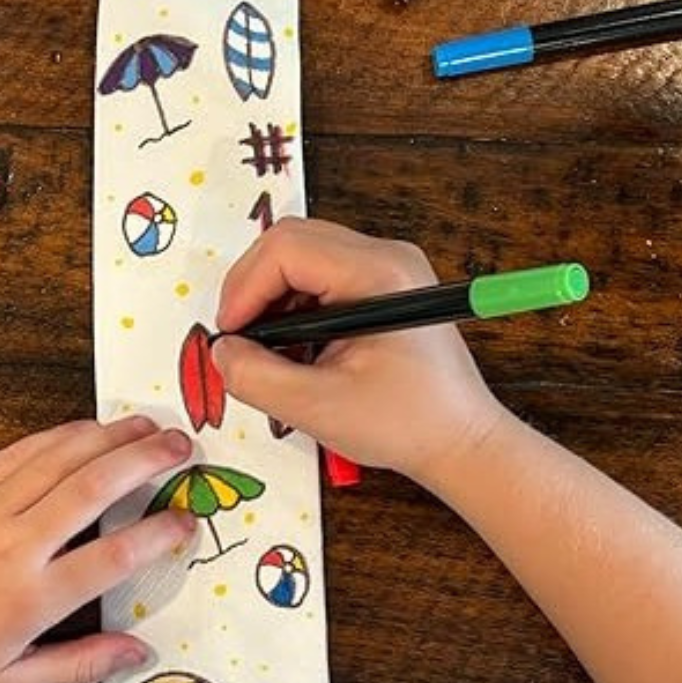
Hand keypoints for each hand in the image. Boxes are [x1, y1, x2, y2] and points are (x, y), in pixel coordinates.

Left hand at [0, 416, 196, 682]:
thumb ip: (80, 666)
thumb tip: (140, 652)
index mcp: (31, 599)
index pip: (114, 558)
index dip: (159, 534)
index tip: (188, 521)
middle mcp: (13, 546)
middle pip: (94, 488)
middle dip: (146, 461)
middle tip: (184, 447)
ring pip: (60, 458)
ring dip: (110, 437)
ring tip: (150, 426)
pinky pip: (20, 453)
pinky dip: (60, 436)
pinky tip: (89, 428)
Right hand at [213, 219, 506, 484]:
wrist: (461, 440)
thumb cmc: (406, 425)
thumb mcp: (318, 407)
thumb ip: (257, 376)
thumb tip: (221, 350)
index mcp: (378, 275)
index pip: (287, 249)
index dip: (245, 288)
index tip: (230, 336)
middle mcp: (385, 257)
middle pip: (292, 241)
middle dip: (253, 288)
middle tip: (238, 341)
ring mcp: (387, 268)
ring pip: (302, 257)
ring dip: (272, 298)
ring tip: (267, 350)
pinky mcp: (383, 286)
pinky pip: (321, 276)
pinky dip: (294, 307)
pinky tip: (294, 349)